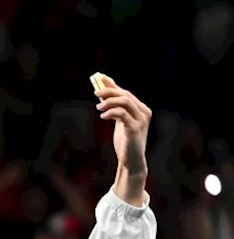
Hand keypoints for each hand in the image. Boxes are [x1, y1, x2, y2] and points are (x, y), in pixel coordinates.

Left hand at [95, 76, 150, 200]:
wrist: (132, 160)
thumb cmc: (125, 141)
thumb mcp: (119, 122)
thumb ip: (114, 107)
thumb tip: (103, 92)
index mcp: (141, 109)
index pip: (126, 93)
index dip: (112, 85)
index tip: (99, 78)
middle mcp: (143, 112)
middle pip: (125, 95)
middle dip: (109, 91)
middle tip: (95, 92)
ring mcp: (141, 120)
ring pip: (125, 102)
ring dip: (109, 101)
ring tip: (98, 107)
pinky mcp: (135, 129)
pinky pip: (122, 114)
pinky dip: (111, 112)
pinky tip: (103, 116)